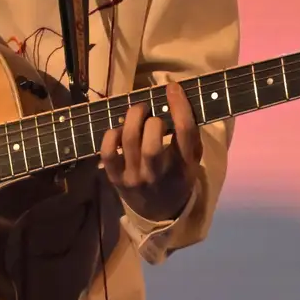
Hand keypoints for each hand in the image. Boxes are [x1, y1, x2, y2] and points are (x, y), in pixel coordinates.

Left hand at [99, 81, 199, 222]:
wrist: (159, 212)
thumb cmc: (177, 177)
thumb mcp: (192, 159)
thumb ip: (188, 134)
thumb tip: (176, 95)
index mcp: (184, 166)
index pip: (185, 132)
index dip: (179, 105)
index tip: (173, 87)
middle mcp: (159, 174)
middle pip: (152, 142)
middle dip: (151, 119)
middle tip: (151, 111)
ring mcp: (135, 178)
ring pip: (129, 142)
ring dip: (132, 118)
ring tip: (137, 112)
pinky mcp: (115, 178)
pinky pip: (108, 152)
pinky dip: (111, 134)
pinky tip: (119, 129)